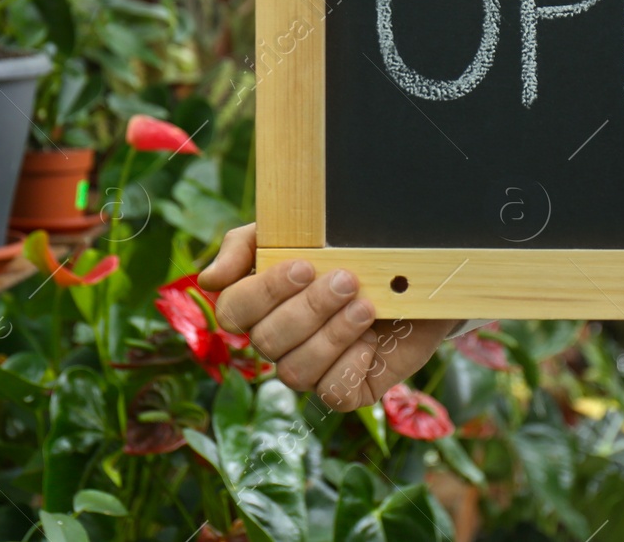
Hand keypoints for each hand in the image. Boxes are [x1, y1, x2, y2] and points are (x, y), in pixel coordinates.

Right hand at [199, 224, 457, 410]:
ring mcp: (312, 368)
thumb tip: (209, 281)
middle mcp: (280, 342)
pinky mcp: (348, 388)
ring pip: (295, 372)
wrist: (414, 269)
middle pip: (266, 341)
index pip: (233, 312)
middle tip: (346, 280)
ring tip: (365, 306)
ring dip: (331, 336)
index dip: (264, 293)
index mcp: (260, 305)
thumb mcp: (297, 230)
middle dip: (307, 310)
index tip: (303, 265)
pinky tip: (371, 340)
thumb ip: (246, 245)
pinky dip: (350, 365)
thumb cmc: (347, 246)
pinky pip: (333, 392)